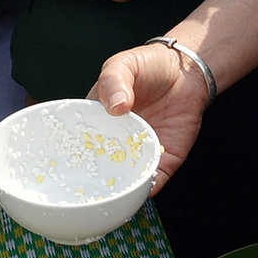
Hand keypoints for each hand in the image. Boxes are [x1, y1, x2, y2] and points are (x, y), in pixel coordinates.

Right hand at [89, 38, 209, 192]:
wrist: (186, 71)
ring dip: (123, 186)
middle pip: (103, 166)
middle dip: (97, 179)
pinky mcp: (166, 158)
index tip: (70, 164)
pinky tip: (146, 186)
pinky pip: (156, 178)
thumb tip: (116, 105)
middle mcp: (118, 141)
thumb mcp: (123, 64)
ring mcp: (141, 151)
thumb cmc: (149, 65)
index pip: (83, 141)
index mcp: (100, 120)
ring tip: (118, 193)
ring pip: (128, 177)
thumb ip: (115, 81)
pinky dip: (151, 186)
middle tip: (92, 188)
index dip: (75, 153)